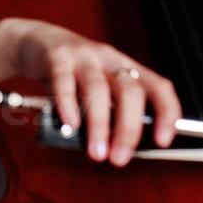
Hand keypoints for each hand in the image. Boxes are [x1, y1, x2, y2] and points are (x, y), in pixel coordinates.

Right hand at [6, 18, 179, 165]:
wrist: (36, 44)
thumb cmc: (72, 74)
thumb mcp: (97, 89)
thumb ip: (108, 113)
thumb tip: (114, 148)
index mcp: (127, 68)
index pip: (159, 87)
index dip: (166, 112)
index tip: (163, 140)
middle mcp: (110, 59)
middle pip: (129, 92)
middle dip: (127, 129)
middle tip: (119, 158)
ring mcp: (84, 56)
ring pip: (97, 89)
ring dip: (99, 124)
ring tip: (96, 152)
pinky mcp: (57, 56)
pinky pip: (63, 80)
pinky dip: (68, 104)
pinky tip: (70, 123)